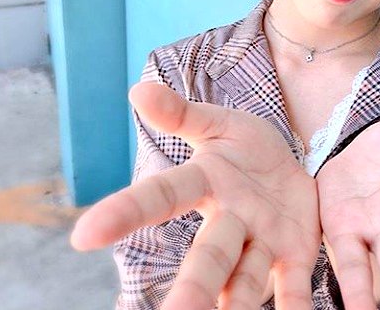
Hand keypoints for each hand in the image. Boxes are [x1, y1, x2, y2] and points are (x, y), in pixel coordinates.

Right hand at [70, 82, 320, 309]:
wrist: (296, 162)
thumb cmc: (247, 148)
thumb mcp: (219, 124)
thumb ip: (182, 114)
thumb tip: (138, 91)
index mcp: (205, 184)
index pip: (161, 196)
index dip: (125, 212)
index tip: (83, 236)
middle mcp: (228, 222)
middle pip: (207, 258)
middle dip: (192, 290)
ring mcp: (261, 243)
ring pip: (245, 281)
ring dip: (237, 306)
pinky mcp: (294, 256)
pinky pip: (294, 288)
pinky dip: (296, 309)